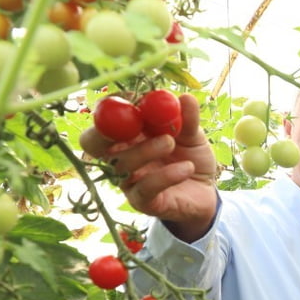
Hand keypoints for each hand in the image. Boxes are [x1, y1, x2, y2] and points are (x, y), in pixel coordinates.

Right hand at [78, 93, 217, 241]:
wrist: (206, 191)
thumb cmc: (190, 157)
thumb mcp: (192, 134)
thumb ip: (186, 118)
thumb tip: (185, 98)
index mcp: (127, 134)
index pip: (102, 119)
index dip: (110, 108)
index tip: (132, 99)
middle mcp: (120, 156)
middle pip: (92, 143)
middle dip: (105, 131)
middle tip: (132, 121)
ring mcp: (128, 180)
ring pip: (122, 164)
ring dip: (146, 149)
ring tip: (171, 142)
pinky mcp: (142, 202)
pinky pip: (145, 188)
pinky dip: (166, 175)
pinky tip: (187, 168)